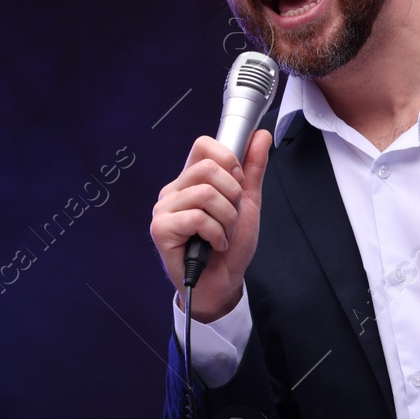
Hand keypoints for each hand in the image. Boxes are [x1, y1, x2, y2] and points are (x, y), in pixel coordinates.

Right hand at [150, 128, 270, 320]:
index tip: (237, 183)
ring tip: (223, 234)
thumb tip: (259, 135)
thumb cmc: (229, 246)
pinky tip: (214, 245)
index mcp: (191, 179)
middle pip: (208, 167)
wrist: (223, 283)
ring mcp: (165, 209)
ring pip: (205, 193)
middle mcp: (175, 190)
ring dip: (226, 219)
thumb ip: (253, 169)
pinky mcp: (161, 229)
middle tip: (230, 218)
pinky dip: (216, 234)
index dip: (228, 160)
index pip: (203, 144)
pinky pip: (197, 217)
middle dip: (232, 196)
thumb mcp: (247, 203)